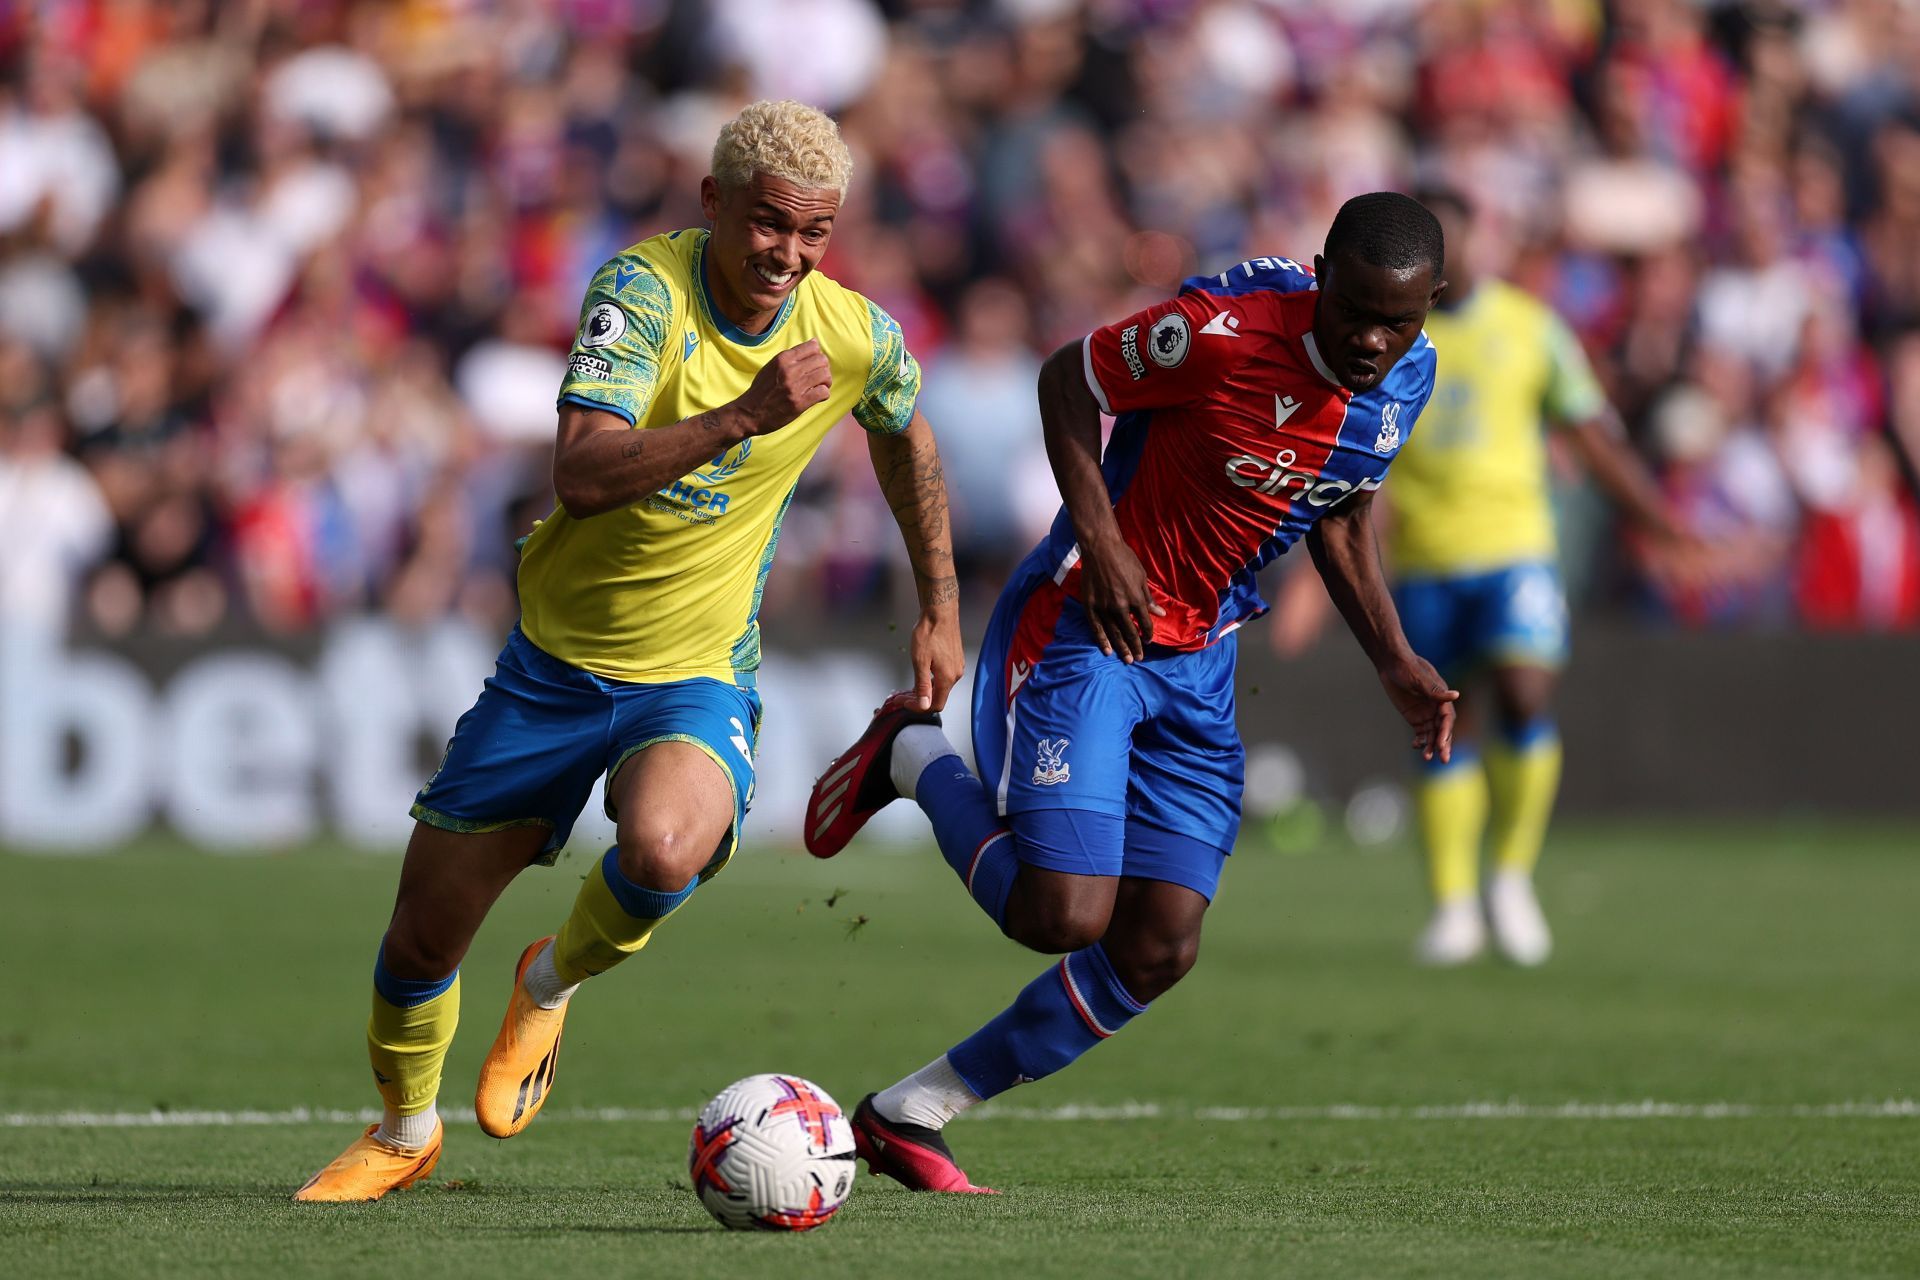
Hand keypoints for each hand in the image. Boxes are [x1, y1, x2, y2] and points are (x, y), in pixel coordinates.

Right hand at [737, 339, 831, 433]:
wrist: (749, 412)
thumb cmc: (762, 389)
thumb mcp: (772, 366)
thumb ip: (792, 356)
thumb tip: (815, 342)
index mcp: (782, 358)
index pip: (813, 346)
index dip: (817, 355)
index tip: (813, 364)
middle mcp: (789, 370)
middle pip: (822, 360)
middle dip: (824, 368)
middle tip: (819, 377)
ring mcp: (795, 387)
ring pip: (825, 375)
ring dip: (825, 382)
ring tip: (819, 387)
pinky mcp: (799, 403)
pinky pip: (823, 392)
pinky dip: (823, 394)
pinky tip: (817, 396)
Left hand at [909, 608, 964, 710]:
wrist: (940, 613)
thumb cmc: (929, 633)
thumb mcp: (920, 662)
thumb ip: (923, 686)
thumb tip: (924, 705)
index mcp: (947, 678)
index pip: (935, 705)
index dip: (919, 708)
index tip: (905, 703)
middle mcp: (955, 675)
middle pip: (937, 697)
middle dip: (918, 699)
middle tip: (901, 696)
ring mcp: (956, 667)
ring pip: (939, 687)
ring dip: (923, 690)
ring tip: (907, 688)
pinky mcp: (955, 660)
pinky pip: (942, 677)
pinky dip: (930, 681)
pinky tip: (920, 676)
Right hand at [1080, 537, 1164, 662]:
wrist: (1101, 548)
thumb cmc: (1124, 559)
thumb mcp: (1141, 577)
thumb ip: (1148, 598)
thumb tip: (1160, 613)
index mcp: (1136, 598)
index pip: (1145, 622)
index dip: (1148, 634)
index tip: (1148, 641)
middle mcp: (1120, 606)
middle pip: (1130, 632)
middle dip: (1136, 646)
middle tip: (1138, 658)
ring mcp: (1104, 607)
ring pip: (1114, 633)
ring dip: (1121, 648)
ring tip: (1127, 659)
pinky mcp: (1090, 605)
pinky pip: (1096, 627)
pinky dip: (1102, 640)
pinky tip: (1107, 650)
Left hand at [1377, 651, 1458, 762]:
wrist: (1391, 663)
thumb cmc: (1407, 666)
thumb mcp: (1419, 677)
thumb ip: (1434, 690)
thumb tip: (1455, 695)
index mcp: (1441, 697)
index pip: (1447, 718)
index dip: (1446, 732)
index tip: (1441, 744)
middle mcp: (1437, 707)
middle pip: (1442, 729)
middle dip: (1443, 744)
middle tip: (1443, 759)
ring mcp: (1426, 713)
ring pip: (1432, 734)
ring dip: (1431, 746)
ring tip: (1427, 758)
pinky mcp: (1415, 717)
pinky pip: (1421, 733)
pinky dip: (1420, 741)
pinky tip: (1416, 746)